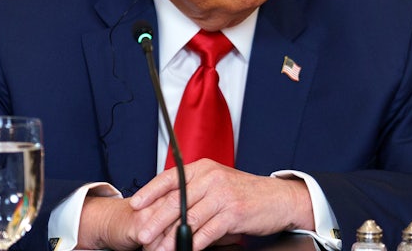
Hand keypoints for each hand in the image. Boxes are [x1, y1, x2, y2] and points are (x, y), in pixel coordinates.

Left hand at [129, 159, 314, 250]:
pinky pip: (208, 231)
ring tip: (159, 248)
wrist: (277, 198)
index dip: (150, 191)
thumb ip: (194, 192)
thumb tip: (166, 207)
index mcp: (203, 169)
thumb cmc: (244, 193)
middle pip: (176, 200)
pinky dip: (195, 243)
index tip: (135, 203)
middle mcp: (211, 178)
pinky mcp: (233, 213)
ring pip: (189, 218)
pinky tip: (186, 250)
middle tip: (142, 233)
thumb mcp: (217, 184)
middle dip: (156, 219)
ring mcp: (223, 195)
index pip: (171, 178)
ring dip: (172, 237)